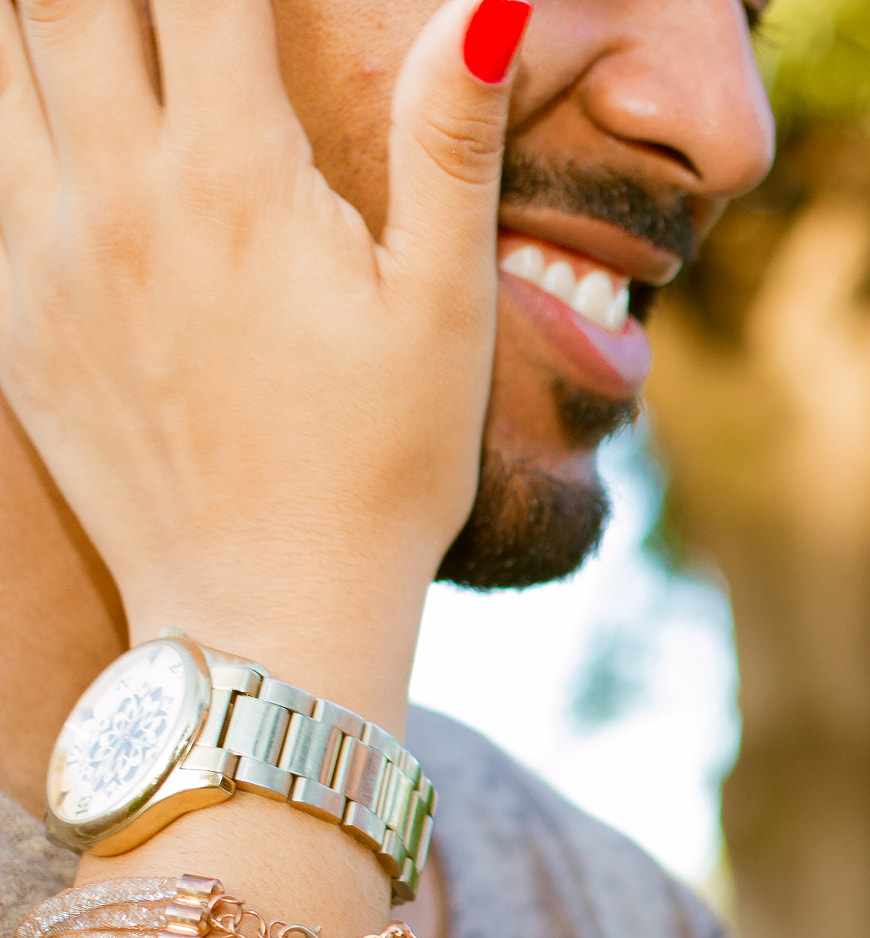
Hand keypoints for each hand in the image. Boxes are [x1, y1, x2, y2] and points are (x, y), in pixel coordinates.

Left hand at [0, 0, 530, 724]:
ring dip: (46, 16)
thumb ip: (451, 140)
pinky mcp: (11, 313)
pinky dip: (9, 97)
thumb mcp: (445, 307)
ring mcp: (41, 252)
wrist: (268, 614)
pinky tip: (45, 86)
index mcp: (234, 180)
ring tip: (92, 21)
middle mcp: (114, 195)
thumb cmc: (384, 466)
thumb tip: (489, 2)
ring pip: (1, 60)